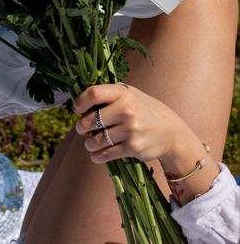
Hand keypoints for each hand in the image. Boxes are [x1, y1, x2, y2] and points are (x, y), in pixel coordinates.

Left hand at [73, 83, 192, 164]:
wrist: (171, 131)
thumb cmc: (144, 110)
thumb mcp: (130, 95)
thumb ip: (109, 95)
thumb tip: (81, 103)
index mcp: (123, 93)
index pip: (93, 94)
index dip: (80, 103)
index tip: (78, 110)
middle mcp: (126, 109)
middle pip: (90, 120)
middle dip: (82, 127)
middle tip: (82, 129)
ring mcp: (130, 129)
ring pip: (96, 140)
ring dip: (89, 144)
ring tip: (90, 143)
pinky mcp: (133, 147)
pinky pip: (106, 154)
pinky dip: (97, 156)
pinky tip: (96, 155)